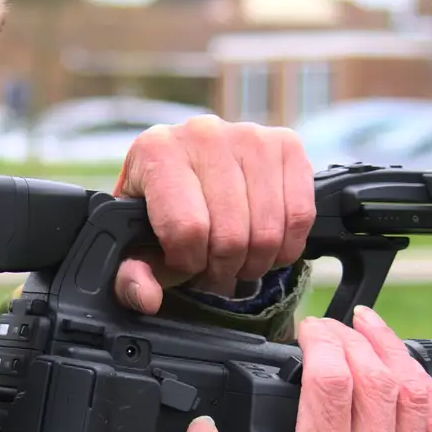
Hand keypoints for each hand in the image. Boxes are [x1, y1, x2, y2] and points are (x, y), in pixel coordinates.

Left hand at [111, 116, 314, 313]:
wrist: (189, 175)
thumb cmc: (160, 211)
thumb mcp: (135, 245)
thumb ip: (130, 276)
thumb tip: (146, 297)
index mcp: (157, 151)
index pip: (187, 228)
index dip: (188, 262)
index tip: (185, 262)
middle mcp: (203, 134)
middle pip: (231, 233)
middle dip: (224, 267)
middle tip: (215, 267)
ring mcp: (250, 135)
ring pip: (267, 229)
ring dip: (255, 260)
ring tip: (238, 258)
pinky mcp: (286, 144)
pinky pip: (300, 215)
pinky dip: (286, 246)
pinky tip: (266, 245)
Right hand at [162, 307, 431, 431]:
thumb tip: (199, 431)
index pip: (333, 384)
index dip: (320, 343)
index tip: (306, 331)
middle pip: (376, 380)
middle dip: (355, 339)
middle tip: (332, 325)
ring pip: (415, 397)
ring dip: (395, 352)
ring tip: (373, 328)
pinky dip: (425, 391)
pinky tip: (408, 372)